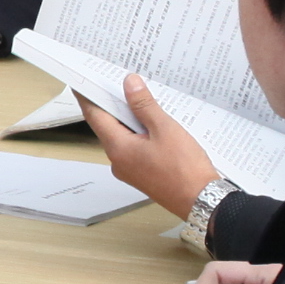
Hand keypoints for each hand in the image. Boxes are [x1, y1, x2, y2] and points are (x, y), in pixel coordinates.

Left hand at [84, 73, 220, 217]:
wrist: (202, 200)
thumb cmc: (184, 168)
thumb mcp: (164, 128)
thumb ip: (144, 105)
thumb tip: (129, 84)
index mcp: (118, 149)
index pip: (95, 116)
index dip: (88, 97)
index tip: (82, 82)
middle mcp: (118, 161)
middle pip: (108, 126)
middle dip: (113, 105)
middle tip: (117, 83)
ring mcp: (130, 170)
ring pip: (123, 137)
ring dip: (129, 119)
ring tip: (139, 99)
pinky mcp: (142, 174)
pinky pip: (134, 148)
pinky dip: (139, 133)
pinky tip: (153, 123)